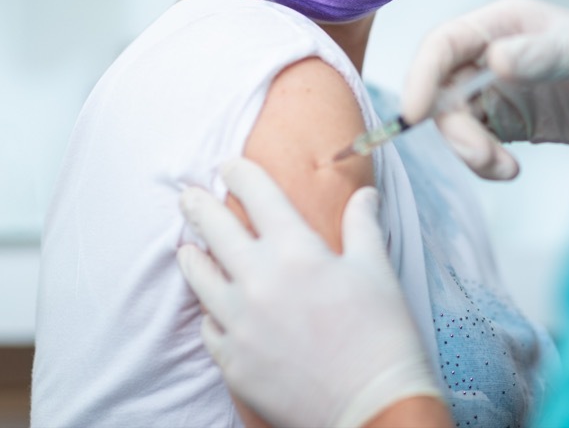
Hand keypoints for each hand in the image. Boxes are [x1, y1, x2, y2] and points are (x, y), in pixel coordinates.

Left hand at [177, 158, 441, 427]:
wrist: (373, 407)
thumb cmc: (382, 335)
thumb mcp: (377, 270)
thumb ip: (363, 225)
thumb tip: (365, 194)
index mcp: (297, 251)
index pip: (258, 196)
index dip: (239, 174)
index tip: (228, 164)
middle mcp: (259, 281)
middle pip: (215, 230)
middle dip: (199, 206)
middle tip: (188, 195)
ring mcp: (240, 324)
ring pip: (200, 279)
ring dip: (192, 256)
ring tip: (186, 246)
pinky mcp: (233, 362)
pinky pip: (209, 327)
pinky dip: (210, 312)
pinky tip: (211, 307)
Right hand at [401, 0, 568, 179]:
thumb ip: (542, 54)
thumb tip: (495, 59)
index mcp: (502, 23)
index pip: (444, 43)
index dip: (421, 74)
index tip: (414, 113)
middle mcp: (492, 53)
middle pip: (442, 89)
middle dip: (453, 127)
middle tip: (483, 156)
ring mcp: (498, 89)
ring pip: (455, 121)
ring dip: (470, 150)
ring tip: (504, 168)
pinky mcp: (510, 122)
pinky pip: (477, 143)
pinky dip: (484, 162)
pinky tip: (510, 170)